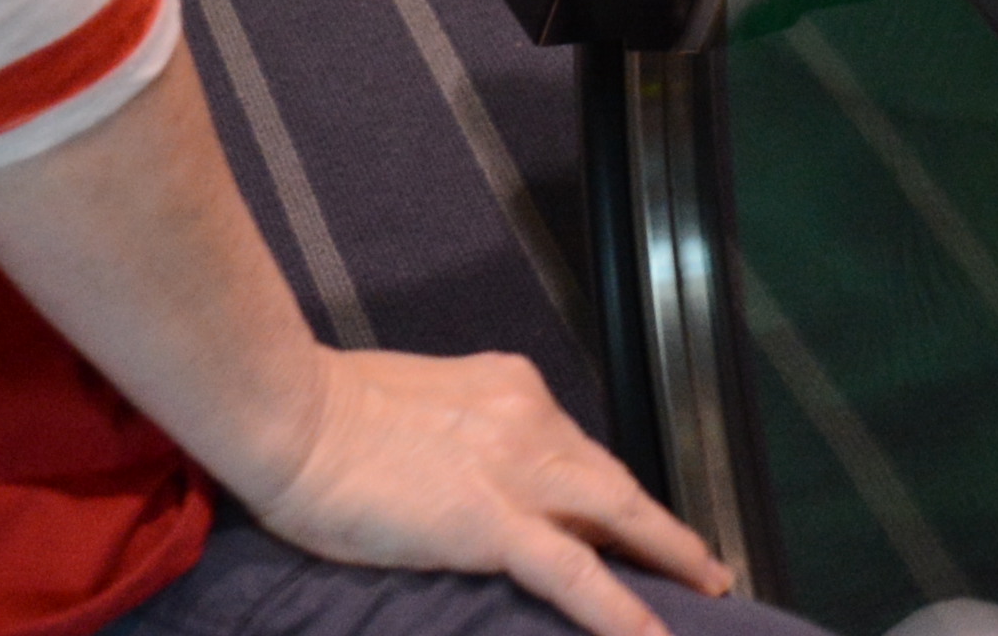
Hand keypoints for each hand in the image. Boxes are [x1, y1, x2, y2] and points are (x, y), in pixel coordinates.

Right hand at [237, 345, 727, 635]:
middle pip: (613, 481)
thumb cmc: (323, 412)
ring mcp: (517, 470)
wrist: (288, 414)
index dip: (607, 492)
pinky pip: (576, 574)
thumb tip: (465, 474)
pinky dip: (622, 609)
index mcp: (508, 388)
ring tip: (709, 592)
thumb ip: (457, 434)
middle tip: (704, 567)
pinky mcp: (493, 522)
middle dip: (661, 528)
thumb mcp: (412, 406)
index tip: (630, 521)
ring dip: (670, 557)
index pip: (575, 449)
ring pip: (618, 517)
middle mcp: (529, 419)